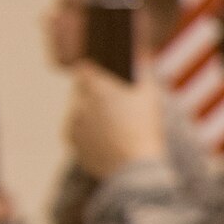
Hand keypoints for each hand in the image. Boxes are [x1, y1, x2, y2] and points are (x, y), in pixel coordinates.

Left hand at [65, 64, 166, 179]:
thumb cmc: (145, 128)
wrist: (135, 168)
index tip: (103, 76)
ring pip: (80, 113)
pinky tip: (109, 141)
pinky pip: (78, 132)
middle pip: (82, 92)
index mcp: (97, 89)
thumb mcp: (150, 96)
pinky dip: (89, 134)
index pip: (85, 69)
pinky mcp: (72, 143)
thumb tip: (140, 55)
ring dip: (92, 115)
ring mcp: (73, 124)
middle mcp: (79, 103)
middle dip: (95, 96)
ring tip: (115, 127)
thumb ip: (143, 71)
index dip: (94, 72)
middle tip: (116, 106)